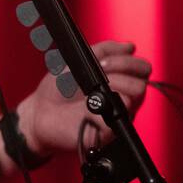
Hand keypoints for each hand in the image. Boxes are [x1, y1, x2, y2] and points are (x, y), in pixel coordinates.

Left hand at [16, 40, 151, 159]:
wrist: (40, 113)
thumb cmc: (58, 90)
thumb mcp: (78, 62)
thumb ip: (103, 50)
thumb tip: (129, 46)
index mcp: (119, 81)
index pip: (142, 69)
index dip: (128, 62)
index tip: (104, 61)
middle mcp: (122, 99)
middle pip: (141, 84)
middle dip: (121, 72)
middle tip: (101, 71)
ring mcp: (115, 117)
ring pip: (131, 100)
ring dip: (110, 88)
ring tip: (90, 91)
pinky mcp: (105, 135)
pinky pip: (112, 121)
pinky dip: (96, 112)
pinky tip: (84, 111)